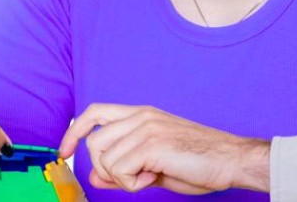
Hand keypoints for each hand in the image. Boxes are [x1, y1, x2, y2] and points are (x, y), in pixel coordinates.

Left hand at [58, 104, 270, 193]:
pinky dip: (132, 183)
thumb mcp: (153, 166)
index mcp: (142, 114)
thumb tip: (94, 176)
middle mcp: (141, 116)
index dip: (74, 131)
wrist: (231, 160)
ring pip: (104, 159)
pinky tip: (153, 177)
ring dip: (122, 178)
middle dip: (105, 168)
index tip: (65, 152)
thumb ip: (122, 169)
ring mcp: (145, 128)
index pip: (95, 112)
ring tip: (149, 176)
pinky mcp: (151, 144)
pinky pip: (119, 171)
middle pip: (94, 142)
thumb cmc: (199, 162)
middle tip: (135, 177)